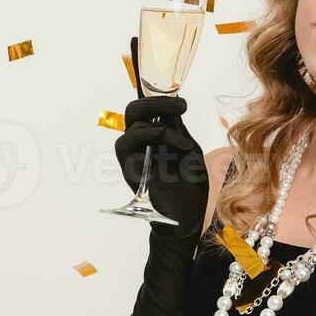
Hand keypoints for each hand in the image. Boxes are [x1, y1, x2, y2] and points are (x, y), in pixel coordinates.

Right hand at [113, 95, 208, 238]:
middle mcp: (143, 144)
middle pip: (135, 111)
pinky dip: (143, 135)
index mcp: (157, 137)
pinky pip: (124, 145)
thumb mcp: (189, 150)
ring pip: (131, 123)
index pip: (149, 110)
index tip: (183, 104)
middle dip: (156, 102)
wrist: (188, 215)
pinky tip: (160, 135)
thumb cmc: (190, 185)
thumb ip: (178, 130)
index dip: (161, 100)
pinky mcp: (130, 169)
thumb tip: (169, 108)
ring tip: (181, 142)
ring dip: (158, 122)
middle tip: (179, 108)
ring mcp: (135, 156)